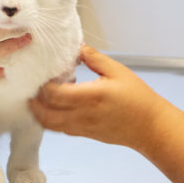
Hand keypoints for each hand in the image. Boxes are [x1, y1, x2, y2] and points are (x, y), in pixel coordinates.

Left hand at [29, 45, 155, 147]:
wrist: (150, 127)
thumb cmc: (138, 98)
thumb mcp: (118, 71)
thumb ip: (94, 58)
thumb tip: (77, 47)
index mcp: (91, 96)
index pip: (55, 94)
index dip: (44, 85)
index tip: (45, 75)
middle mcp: (83, 115)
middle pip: (46, 113)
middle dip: (35, 101)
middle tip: (33, 88)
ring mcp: (83, 128)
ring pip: (50, 125)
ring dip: (40, 113)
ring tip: (38, 99)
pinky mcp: (85, 135)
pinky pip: (61, 130)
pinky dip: (51, 121)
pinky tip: (53, 109)